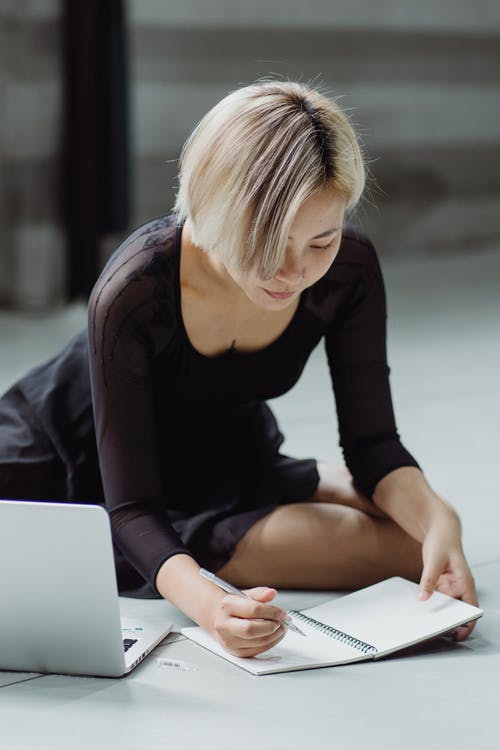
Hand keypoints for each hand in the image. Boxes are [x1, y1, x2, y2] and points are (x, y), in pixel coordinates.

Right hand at [210, 586, 286, 656]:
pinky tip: (275, 635)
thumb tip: (272, 593)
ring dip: (275, 635)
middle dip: (272, 626)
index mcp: (227, 606)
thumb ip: (260, 593)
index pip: (253, 610)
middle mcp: (225, 625)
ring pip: (258, 642)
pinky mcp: (236, 653)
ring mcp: (229, 641)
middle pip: (252, 630)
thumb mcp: (245, 595)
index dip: (272, 612)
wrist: (218, 619)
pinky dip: (271, 643)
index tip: (282, 612)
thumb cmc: (233, 607)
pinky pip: (258, 650)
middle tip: (283, 621)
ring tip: (281, 627)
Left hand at [418, 512, 478, 640]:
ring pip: (445, 606)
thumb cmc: (443, 541)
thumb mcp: (434, 560)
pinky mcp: (440, 584)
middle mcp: (459, 587)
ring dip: (437, 614)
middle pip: (457, 611)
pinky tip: (420, 608)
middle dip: (448, 622)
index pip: (471, 609)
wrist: (440, 531)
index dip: (467, 624)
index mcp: (465, 583)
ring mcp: (450, 587)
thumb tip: (423, 597)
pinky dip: (430, 604)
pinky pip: (436, 598)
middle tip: (434, 630)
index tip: (457, 635)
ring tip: (425, 622)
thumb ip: (429, 579)